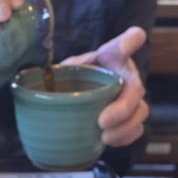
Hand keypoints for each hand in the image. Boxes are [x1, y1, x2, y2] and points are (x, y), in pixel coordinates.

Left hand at [60, 27, 149, 147]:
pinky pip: (137, 129)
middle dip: (123, 107)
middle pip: (136, 88)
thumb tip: (36, 77)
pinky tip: (107, 141)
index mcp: (110, 58)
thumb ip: (56, 72)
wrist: (79, 100)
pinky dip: (124, 138)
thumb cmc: (73, 81)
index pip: (123, 44)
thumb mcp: (63, 72)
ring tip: (104, 137)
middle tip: (102, 122)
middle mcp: (126, 76)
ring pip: (141, 111)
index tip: (135, 36)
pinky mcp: (132, 119)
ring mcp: (133, 98)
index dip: (130, 41)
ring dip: (124, 127)